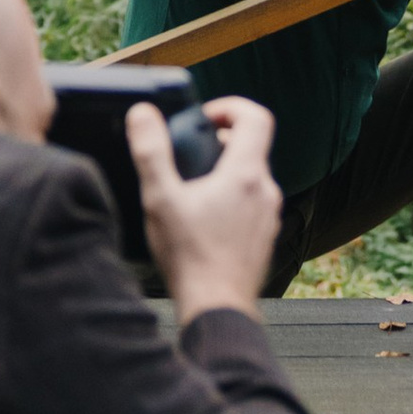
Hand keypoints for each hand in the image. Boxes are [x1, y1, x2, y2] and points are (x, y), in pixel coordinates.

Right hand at [130, 95, 280, 324]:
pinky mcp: (265, 236)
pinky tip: (204, 219)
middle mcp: (266, 191)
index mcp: (246, 174)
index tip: (204, 118)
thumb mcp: (160, 199)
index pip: (256, 117)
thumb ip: (151, 152)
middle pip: (251, 147)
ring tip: (192, 189)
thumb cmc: (190, 257)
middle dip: (219, 142)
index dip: (230, 106)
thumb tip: (143, 114)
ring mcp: (269, 215)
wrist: (216, 307)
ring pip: (252, 176)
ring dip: (225, 171)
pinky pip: (252, 202)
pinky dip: (232, 198)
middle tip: (188, 154)